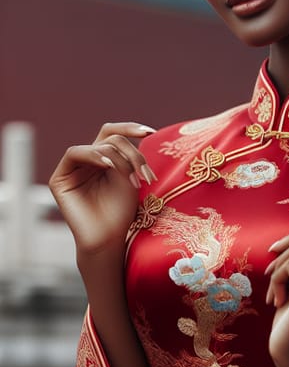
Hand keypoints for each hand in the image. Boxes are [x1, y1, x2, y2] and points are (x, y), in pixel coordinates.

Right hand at [48, 122, 156, 258]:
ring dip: (121, 159)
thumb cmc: (122, 211)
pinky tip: (108, 166)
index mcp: (105, 159)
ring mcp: (73, 169)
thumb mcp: (131, 176)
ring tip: (133, 180)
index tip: (151, 132)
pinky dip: (94, 155)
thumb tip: (139, 132)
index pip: (114, 133)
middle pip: (111, 138)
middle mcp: (88, 161)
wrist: (110, 238)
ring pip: (99, 145)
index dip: (131, 128)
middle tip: (145, 173)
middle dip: (132, 152)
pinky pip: (74, 153)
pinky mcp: (59, 179)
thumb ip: (128, 155)